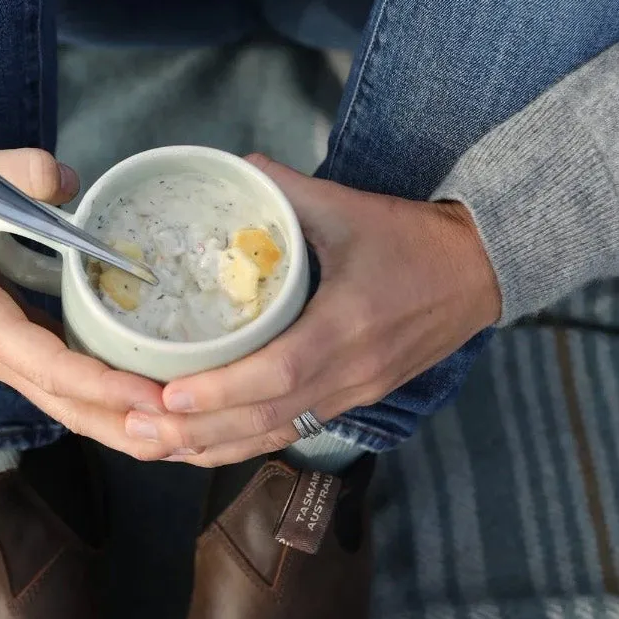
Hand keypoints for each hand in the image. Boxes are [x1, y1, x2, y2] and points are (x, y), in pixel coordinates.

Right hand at [0, 147, 167, 456]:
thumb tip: (65, 181)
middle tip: (183, 436)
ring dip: (123, 427)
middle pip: (68, 408)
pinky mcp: (26, 356)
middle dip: (124, 427)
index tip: (152, 396)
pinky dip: (110, 405)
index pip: (51, 367)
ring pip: (72, 409)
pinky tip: (152, 409)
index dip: (103, 386)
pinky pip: (72, 392)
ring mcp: (11, 362)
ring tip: (179, 439)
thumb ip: (16, 172)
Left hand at [123, 154, 501, 466]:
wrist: (479, 275)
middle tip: (140, 429)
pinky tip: (200, 449)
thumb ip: (289, 191)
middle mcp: (349, 374)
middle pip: (267, 419)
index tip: (169, 394)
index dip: (222, 390)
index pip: (279, 372)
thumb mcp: (353, 207)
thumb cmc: (413, 241)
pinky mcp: (351, 405)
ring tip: (154, 446)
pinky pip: (289, 433)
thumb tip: (233, 169)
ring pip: (274, 436)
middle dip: (199, 431)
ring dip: (212, 448)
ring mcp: (352, 396)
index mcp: (349, 325)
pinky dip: (241, 445)